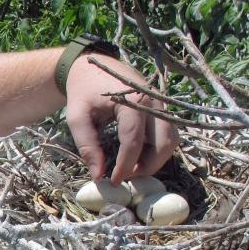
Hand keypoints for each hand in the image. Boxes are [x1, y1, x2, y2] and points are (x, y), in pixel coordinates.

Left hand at [64, 52, 178, 183]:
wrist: (91, 67)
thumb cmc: (82, 92)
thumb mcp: (77, 118)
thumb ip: (87, 146)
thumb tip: (98, 175)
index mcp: (132, 101)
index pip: (133, 141)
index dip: (125, 166)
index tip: (113, 181)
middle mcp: (153, 102)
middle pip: (164, 142)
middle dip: (149, 166)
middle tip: (127, 178)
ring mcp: (160, 104)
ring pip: (171, 139)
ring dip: (156, 159)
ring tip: (132, 169)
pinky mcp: (160, 109)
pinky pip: (167, 134)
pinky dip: (156, 149)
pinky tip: (137, 157)